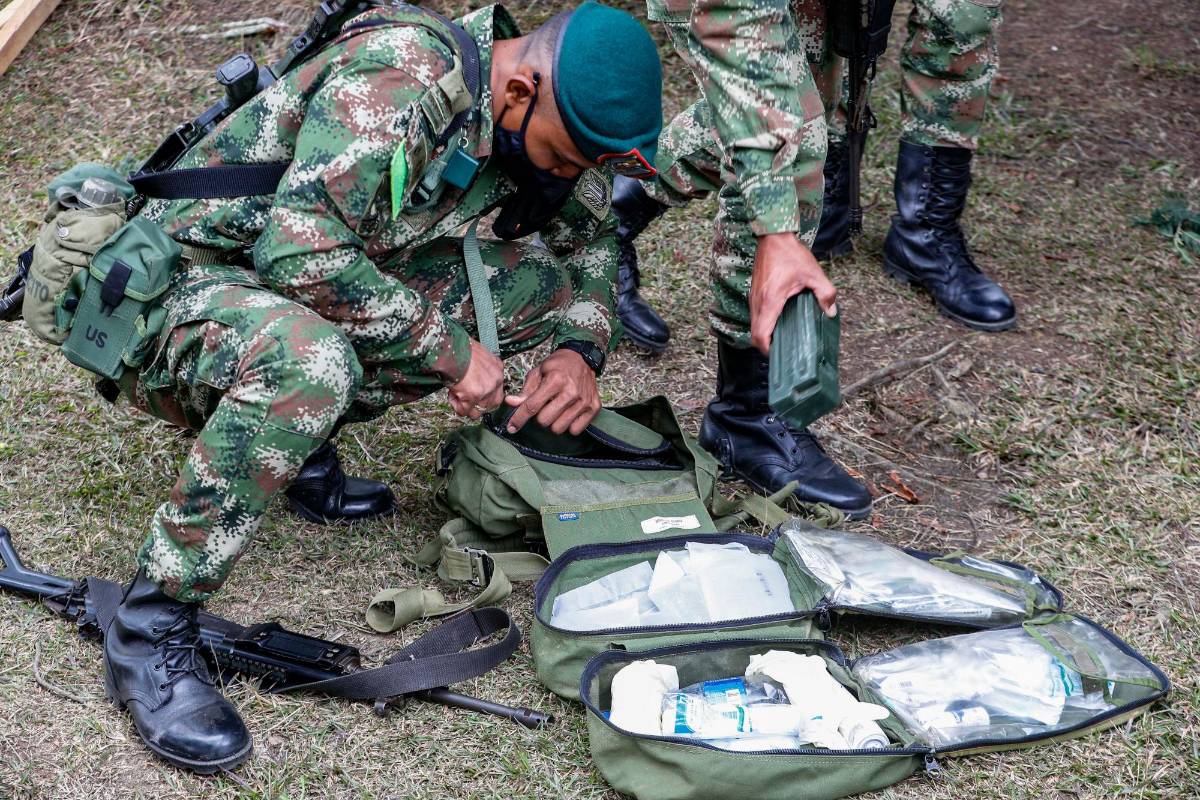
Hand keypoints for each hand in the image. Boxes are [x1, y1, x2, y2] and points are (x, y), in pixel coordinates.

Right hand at [447, 339, 504, 419]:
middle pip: (492, 404)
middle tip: (465, 399)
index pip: (498, 390)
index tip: (475, 395)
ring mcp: (486, 389)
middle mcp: (496, 380)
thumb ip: (482, 369)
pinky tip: (452, 395)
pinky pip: (465, 410)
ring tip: (456, 395)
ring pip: (478, 410)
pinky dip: (457, 407)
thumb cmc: (460, 348)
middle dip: (478, 405)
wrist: (452, 347)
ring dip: (465, 406)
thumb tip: (475, 379)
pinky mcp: (474, 396)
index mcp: (498, 368)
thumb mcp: (479, 355)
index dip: (485, 396)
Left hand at [503, 349, 599, 435]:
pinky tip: (568, 413)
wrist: (582, 358)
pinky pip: (575, 430)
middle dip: (539, 417)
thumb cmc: (557, 366)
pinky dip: (569, 425)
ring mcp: (584, 401)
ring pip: (559, 428)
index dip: (519, 418)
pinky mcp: (594, 407)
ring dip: (554, 422)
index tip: (511, 427)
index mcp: (555, 380)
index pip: (532, 406)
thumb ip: (525, 391)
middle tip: (544, 406)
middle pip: (544, 421)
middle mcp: (571, 392)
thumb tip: (510, 403)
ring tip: (556, 409)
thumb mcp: (538, 373)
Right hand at [749, 232, 837, 354]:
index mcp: (770, 301)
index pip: (760, 335)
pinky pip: (755, 315)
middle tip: (784, 349)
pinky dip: (763, 323)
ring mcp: (753, 297)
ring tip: (783, 337)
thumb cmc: (790, 254)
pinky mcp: (754, 293)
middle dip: (767, 345)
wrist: (773, 236)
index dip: (767, 349)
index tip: (780, 353)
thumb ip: (825, 293)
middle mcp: (757, 302)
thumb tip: (830, 312)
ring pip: (753, 325)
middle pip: (754, 334)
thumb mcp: (813, 273)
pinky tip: (779, 321)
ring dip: (764, 334)